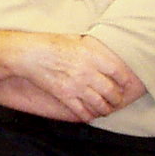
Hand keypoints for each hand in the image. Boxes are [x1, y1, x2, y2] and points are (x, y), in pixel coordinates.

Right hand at [12, 34, 142, 120]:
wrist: (28, 54)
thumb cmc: (50, 43)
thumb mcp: (75, 39)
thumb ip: (92, 48)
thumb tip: (104, 51)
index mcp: (91, 56)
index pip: (118, 71)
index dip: (125, 80)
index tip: (125, 84)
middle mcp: (86, 72)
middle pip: (111, 91)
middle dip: (117, 99)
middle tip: (117, 100)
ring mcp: (76, 86)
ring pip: (99, 104)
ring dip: (105, 110)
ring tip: (106, 110)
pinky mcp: (64, 96)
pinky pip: (82, 111)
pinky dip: (88, 116)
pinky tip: (90, 115)